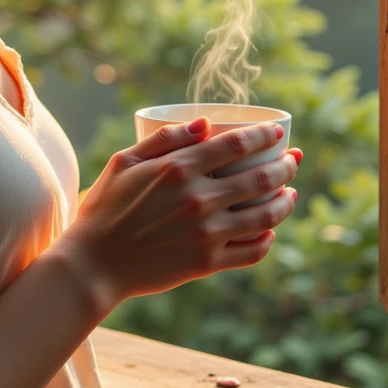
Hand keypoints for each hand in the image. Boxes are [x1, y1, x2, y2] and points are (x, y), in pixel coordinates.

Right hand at [59, 117, 299, 312]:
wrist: (94, 263)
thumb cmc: (105, 207)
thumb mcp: (125, 161)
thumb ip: (164, 139)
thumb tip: (206, 123)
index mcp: (179, 168)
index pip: (237, 144)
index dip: (263, 135)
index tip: (277, 132)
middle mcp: (199, 198)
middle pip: (260, 178)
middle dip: (285, 166)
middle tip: (293, 160)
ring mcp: (206, 233)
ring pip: (265, 216)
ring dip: (285, 202)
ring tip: (291, 194)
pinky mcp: (207, 263)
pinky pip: (251, 252)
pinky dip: (267, 241)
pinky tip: (270, 232)